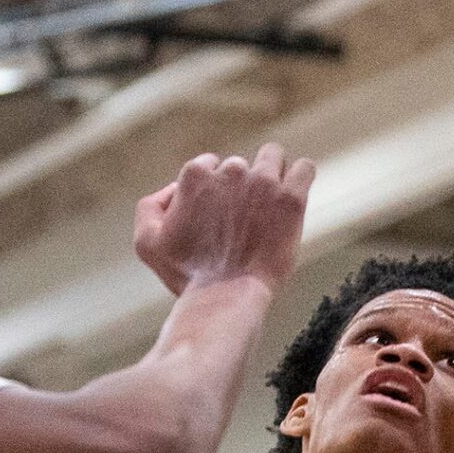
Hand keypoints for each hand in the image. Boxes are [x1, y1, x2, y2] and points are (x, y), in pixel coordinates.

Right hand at [134, 142, 315, 295]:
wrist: (226, 295)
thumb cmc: (188, 274)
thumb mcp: (147, 242)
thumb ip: (151, 207)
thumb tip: (173, 191)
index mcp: (195, 176)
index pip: (210, 165)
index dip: (214, 189)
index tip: (220, 211)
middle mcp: (230, 171)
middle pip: (241, 165)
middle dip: (242, 186)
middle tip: (245, 217)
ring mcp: (263, 182)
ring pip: (274, 157)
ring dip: (272, 173)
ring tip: (272, 201)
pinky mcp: (291, 198)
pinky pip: (305, 169)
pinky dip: (301, 177)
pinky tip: (294, 195)